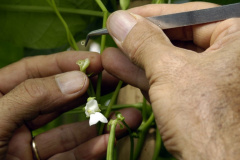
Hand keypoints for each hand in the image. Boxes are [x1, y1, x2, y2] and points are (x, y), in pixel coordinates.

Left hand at [0, 51, 141, 159]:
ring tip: (126, 116)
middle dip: (88, 88)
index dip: (65, 63)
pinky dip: (88, 150)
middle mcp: (14, 118)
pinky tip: (106, 141)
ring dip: (98, 123)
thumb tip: (76, 79)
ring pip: (68, 129)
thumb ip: (31, 97)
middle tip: (117, 80)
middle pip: (57, 97)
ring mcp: (26, 145)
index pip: (34, 71)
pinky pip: (67, 156)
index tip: (95, 61)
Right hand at [102, 2, 239, 158]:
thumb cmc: (206, 119)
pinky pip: (167, 80)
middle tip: (115, 34)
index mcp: (237, 38)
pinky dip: (143, 75)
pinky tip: (120, 67)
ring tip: (110, 52)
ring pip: (168, 61)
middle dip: (141, 40)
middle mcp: (229, 57)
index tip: (125, 17)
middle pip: (177, 38)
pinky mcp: (197, 100)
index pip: (189, 15)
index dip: (152, 15)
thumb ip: (144, 42)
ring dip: (136, 58)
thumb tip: (120, 20)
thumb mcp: (171, 72)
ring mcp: (212, 80)